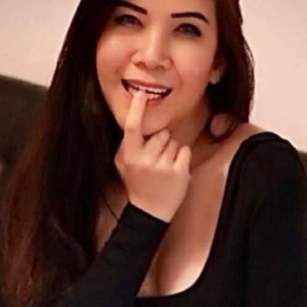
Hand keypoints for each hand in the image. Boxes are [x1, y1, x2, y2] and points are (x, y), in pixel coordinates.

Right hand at [114, 91, 190, 221]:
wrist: (150, 211)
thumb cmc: (137, 184)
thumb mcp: (123, 165)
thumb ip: (127, 145)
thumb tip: (135, 121)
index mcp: (129, 155)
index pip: (132, 128)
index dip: (136, 110)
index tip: (141, 95)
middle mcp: (145, 159)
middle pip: (160, 133)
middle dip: (160, 142)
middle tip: (155, 160)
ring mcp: (163, 166)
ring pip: (173, 141)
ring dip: (171, 151)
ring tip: (164, 168)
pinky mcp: (179, 172)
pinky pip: (184, 151)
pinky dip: (182, 158)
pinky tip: (174, 171)